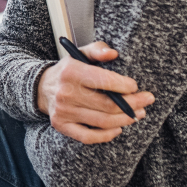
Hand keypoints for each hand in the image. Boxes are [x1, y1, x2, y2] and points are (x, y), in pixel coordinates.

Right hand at [35, 42, 153, 143]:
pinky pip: (88, 136)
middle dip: (133, 104)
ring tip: (137, 114)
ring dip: (125, 119)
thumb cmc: (68, 70)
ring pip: (103, 121)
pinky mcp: (62, 125)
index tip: (136, 87)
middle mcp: (66, 92)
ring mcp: (63, 111)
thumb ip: (98, 50)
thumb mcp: (80, 53)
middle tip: (146, 101)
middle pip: (108, 105)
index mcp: (71, 71)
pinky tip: (118, 128)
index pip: (104, 81)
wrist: (40, 87)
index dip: (125, 86)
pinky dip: (107, 135)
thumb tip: (113, 54)